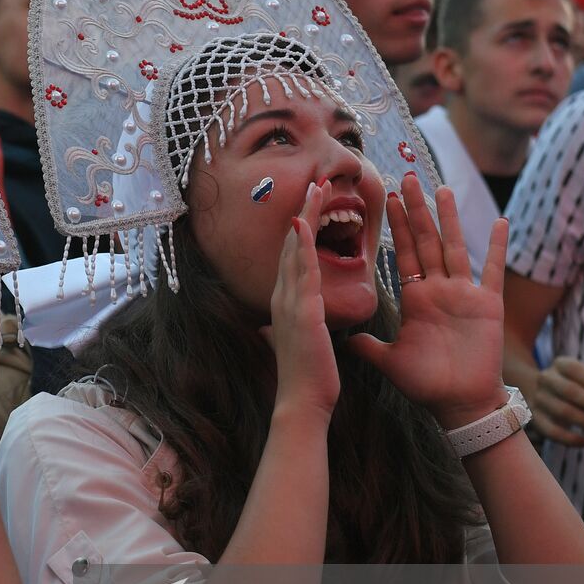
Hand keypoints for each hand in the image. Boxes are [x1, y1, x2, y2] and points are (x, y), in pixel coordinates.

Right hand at [268, 180, 339, 421]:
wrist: (301, 402)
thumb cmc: (305, 376)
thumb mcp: (294, 344)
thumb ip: (282, 330)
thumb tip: (266, 329)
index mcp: (284, 302)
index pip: (291, 256)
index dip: (300, 228)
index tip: (312, 203)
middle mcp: (281, 296)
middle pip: (290, 243)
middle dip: (304, 210)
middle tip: (316, 180)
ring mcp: (289, 302)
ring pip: (294, 249)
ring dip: (305, 215)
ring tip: (317, 187)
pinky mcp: (301, 311)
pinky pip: (301, 271)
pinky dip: (301, 244)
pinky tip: (304, 221)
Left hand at [346, 173, 507, 428]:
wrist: (459, 405)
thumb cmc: (427, 384)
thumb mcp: (390, 361)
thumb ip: (369, 345)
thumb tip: (343, 336)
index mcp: (415, 298)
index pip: (403, 253)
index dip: (396, 226)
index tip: (386, 197)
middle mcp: (439, 290)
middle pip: (427, 241)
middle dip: (417, 211)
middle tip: (409, 178)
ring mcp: (464, 295)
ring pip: (455, 247)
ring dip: (449, 219)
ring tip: (443, 188)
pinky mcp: (488, 305)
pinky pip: (494, 272)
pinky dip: (498, 248)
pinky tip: (499, 222)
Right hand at [530, 356, 583, 445]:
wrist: (545, 392)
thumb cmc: (577, 385)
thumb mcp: (583, 376)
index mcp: (560, 364)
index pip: (575, 369)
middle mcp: (545, 379)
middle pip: (569, 390)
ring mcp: (538, 399)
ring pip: (562, 411)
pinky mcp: (535, 418)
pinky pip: (552, 431)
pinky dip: (571, 439)